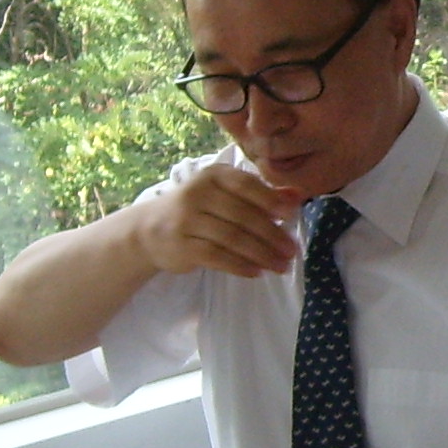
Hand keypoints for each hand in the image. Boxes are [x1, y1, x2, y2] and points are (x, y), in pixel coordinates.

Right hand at [131, 161, 305, 278]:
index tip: (292, 215)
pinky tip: (256, 272)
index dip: (271, 200)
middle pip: (243, 215)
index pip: (247, 185)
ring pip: (232, 238)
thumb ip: (261, 194)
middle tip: (293, 251)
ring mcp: (187, 219)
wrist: (150, 229)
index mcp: (214, 175)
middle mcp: (198, 193)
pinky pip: (217, 257)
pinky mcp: (182, 245)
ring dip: (261, 254)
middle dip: (272, 235)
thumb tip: (297, 195)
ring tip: (281, 266)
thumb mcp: (227, 194)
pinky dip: (239, 266)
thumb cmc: (199, 208)